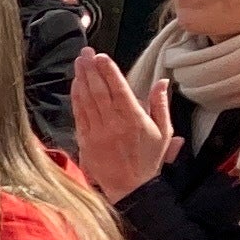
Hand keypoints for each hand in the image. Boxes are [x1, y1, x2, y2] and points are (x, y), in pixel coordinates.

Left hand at [69, 47, 179, 202]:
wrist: (131, 187)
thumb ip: (161, 104)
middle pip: (99, 90)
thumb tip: (163, 81)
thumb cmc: (149, 158)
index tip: (101, 56)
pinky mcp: (85, 139)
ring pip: (86, 99)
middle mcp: (113, 122)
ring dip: (81, 79)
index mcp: (134, 118)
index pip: (119, 88)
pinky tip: (75, 84)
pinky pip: (79, 113)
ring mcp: (97, 131)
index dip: (108, 70)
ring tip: (79, 62)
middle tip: (85, 52)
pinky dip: (76, 97)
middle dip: (91, 68)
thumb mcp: (164, 131)